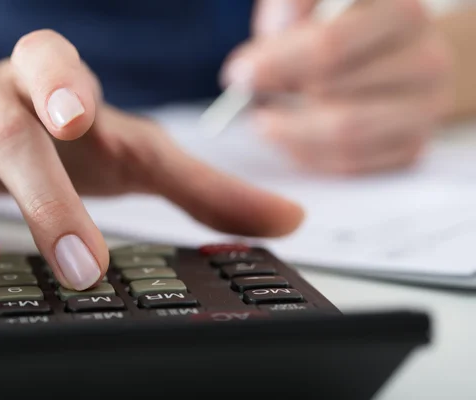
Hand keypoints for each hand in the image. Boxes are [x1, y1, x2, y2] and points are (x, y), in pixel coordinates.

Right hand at [0, 30, 303, 289]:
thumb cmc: (54, 136)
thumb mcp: (129, 155)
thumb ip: (202, 189)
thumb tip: (289, 220)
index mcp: (50, 84)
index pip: (52, 61)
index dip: (63, 83)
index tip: (79, 119)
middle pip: (10, 129)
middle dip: (43, 192)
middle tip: (81, 259)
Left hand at [222, 0, 453, 174]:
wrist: (401, 56)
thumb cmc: (346, 26)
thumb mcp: (316, 5)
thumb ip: (288, 13)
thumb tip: (254, 63)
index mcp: (400, 11)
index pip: (329, 44)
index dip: (276, 61)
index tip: (238, 74)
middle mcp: (427, 58)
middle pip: (333, 89)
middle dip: (278, 96)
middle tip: (246, 99)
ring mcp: (427, 107)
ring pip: (344, 131)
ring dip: (290, 131)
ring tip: (265, 121)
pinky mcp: (414, 145)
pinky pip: (352, 162)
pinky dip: (310, 155)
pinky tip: (290, 140)